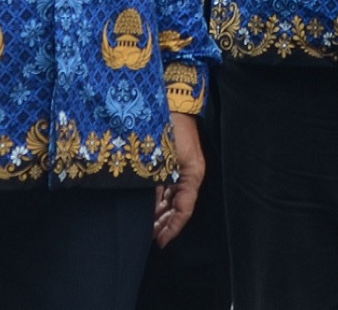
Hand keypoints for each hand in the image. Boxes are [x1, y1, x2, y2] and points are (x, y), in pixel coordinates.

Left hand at [155, 111, 205, 245]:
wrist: (170, 96)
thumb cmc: (167, 125)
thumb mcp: (162, 159)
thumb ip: (156, 185)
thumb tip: (148, 208)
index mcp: (193, 174)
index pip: (184, 210)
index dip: (172, 228)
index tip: (159, 242)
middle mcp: (188, 172)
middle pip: (178, 205)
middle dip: (164, 223)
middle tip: (149, 237)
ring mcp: (180, 165)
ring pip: (171, 196)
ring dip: (159, 211)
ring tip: (145, 225)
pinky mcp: (171, 158)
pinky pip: (166, 185)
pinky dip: (157, 197)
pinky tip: (145, 205)